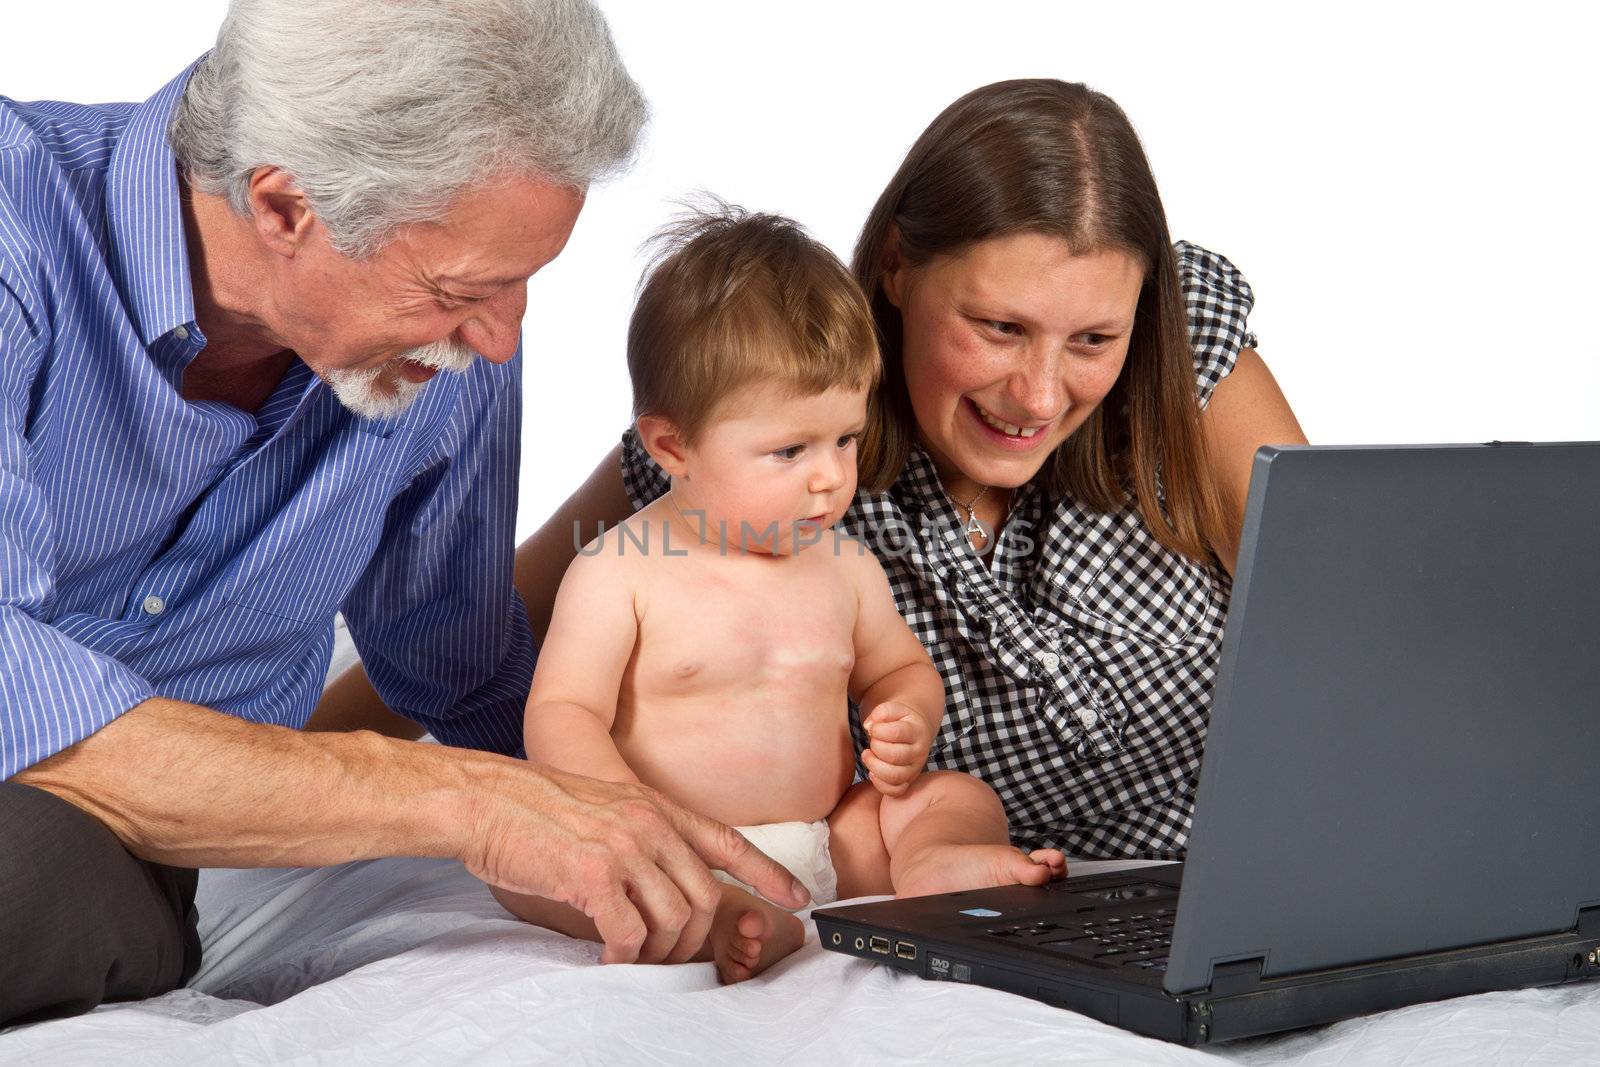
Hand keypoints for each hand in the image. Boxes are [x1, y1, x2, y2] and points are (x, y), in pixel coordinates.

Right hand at [463, 762, 809, 964]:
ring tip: (634, 959)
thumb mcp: (602, 809)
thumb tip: (656, 885)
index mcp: (653, 807)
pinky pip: (630, 932)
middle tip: (668, 959)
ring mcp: (624, 848)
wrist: (484, 798)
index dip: (767, 872)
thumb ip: (637, 836)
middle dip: (696, 940)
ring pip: (675, 920)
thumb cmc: (532, 809)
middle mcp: (649, 824)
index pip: (727, 840)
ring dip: (659, 953)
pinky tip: (607, 958)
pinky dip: (624, 956)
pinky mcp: (593, 874)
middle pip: (706, 897)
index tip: (797, 897)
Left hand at [860, 700, 931, 797]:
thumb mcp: (893, 709)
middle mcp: (919, 752)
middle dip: (876, 748)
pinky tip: (872, 771)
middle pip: (895, 756)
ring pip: (895, 776)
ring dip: (874, 766)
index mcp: (917, 730)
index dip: (878, 730)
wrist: (915, 730)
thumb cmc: (899, 719)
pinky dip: (880, 784)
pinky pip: (896, 791)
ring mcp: (915, 769)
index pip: (897, 733)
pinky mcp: (908, 781)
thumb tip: (870, 727)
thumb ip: (881, 712)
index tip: (873, 728)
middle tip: (872, 742)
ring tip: (867, 755)